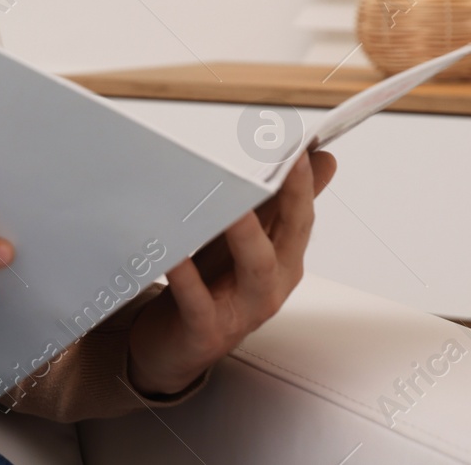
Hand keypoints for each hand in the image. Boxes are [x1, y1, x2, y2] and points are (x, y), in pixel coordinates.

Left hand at [127, 150, 337, 395]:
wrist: (172, 347)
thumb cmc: (209, 289)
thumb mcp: (246, 244)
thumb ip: (278, 205)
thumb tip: (323, 161)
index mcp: (282, 262)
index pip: (300, 217)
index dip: (304, 183)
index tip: (308, 147)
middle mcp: (269, 285)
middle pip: (288, 237)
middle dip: (291, 198)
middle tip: (289, 161)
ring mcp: (241, 310)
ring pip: (255, 268)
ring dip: (246, 233)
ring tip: (235, 202)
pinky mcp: (206, 330)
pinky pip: (198, 300)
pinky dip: (187, 276)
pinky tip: (173, 253)